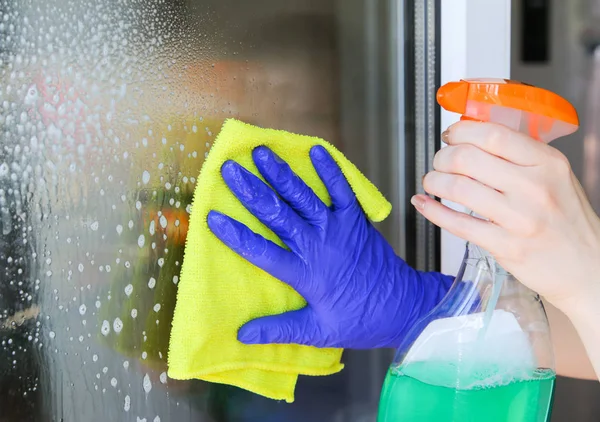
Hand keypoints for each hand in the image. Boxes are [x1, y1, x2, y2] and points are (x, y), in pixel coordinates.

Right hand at [208, 145, 450, 348]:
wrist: (402, 305)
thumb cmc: (359, 320)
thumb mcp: (319, 332)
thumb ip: (280, 330)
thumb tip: (243, 335)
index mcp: (306, 274)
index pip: (263, 252)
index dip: (237, 235)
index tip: (213, 217)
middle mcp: (319, 246)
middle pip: (279, 215)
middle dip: (252, 190)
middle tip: (230, 169)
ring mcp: (338, 229)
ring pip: (304, 197)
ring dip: (281, 173)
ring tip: (261, 153)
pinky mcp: (355, 219)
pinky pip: (342, 190)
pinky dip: (330, 170)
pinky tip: (315, 149)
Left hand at [413, 121, 599, 314]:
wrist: (588, 268)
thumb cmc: (568, 221)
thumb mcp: (556, 176)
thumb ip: (521, 156)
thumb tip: (474, 136)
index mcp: (547, 163)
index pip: (493, 135)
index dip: (462, 131)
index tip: (451, 134)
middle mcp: (534, 188)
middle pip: (467, 158)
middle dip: (442, 157)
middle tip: (439, 162)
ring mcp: (519, 219)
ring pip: (457, 189)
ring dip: (433, 182)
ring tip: (432, 182)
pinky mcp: (504, 246)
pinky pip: (457, 224)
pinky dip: (432, 211)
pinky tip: (423, 204)